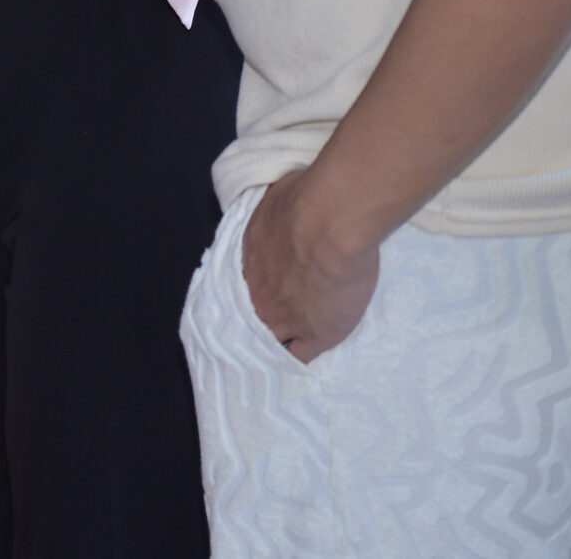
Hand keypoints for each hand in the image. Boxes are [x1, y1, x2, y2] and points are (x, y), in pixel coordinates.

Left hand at [241, 167, 380, 362]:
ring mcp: (285, 317)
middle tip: (264, 333)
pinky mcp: (316, 333)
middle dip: (257, 324)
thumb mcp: (272, 202)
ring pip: (270, 342)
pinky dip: (299, 363)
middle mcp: (258, 294)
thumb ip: (271, 215)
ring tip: (277, 359)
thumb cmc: (302, 201)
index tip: (258, 298)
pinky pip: (301, 358)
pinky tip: (301, 369)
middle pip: (251, 318)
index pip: (242, 288)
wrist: (328, 223)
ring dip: (275, 346)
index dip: (252, 294)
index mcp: (247, 262)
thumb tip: (277, 209)